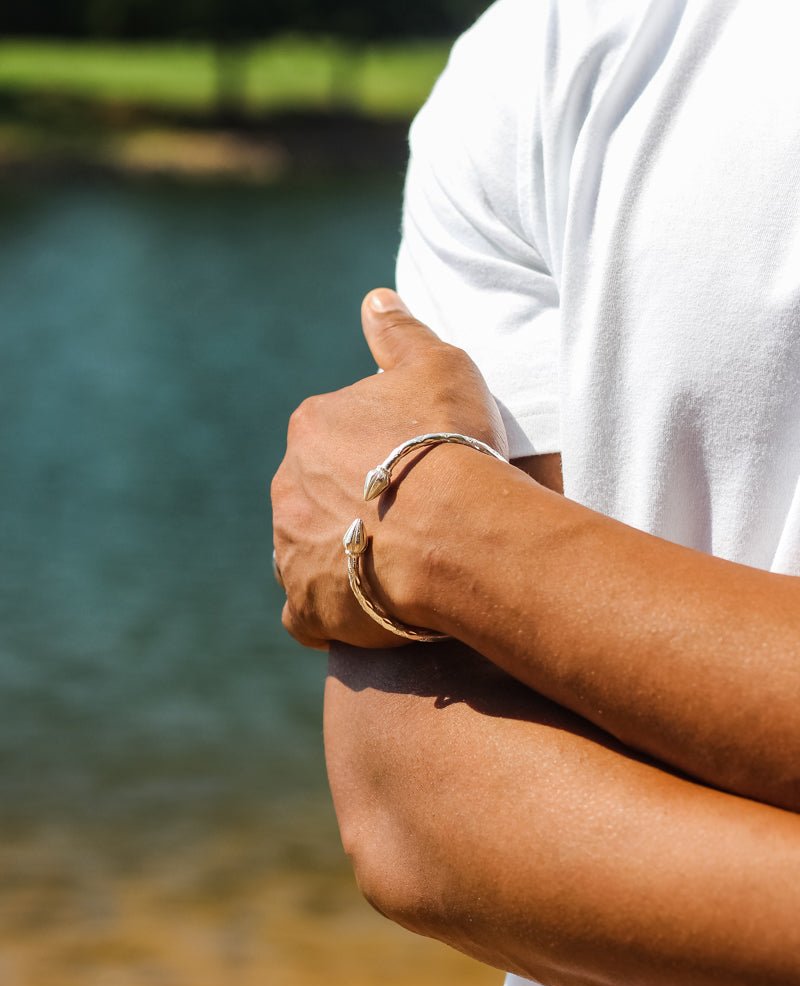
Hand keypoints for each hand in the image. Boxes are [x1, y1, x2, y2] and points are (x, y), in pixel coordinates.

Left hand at [271, 288, 507, 648]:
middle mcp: (285, 485)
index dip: (376, 455)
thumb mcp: (437, 365)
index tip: (414, 470)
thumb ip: (400, 332)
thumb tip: (373, 299)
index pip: (333, 438)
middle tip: (407, 521)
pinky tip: (364, 612)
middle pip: (315, 495)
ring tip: (393, 568)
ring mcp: (290, 549)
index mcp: (311, 426)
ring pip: (307, 551)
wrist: (455, 532)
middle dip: (351, 507)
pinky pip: (306, 613)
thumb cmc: (450, 445)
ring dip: (339, 557)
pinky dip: (328, 613)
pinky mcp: (305, 604)